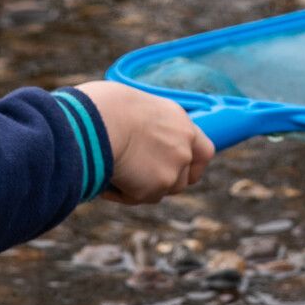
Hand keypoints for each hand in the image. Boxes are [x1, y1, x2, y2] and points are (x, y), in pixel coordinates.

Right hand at [74, 81, 214, 203]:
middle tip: (137, 178)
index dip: (192, 164)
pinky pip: (136, 197)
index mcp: (180, 121)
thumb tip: (133, 142)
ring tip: (112, 172)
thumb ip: (145, 129)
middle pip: (183, 178)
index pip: (204, 151)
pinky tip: (105, 178)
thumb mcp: (133, 108)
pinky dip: (121, 193)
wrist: (101, 120)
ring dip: (140, 187)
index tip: (178, 169)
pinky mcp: (155, 188)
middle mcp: (184, 146)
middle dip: (162, 182)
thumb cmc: (104, 106)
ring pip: (159, 191)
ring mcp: (173, 169)